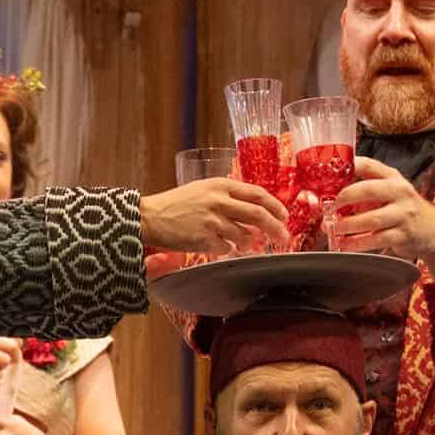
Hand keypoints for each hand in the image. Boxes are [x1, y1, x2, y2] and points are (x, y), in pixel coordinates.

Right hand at [140, 178, 286, 255]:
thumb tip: (254, 212)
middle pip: (257, 214)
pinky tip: (219, 246)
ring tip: (246, 245)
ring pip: (244, 235)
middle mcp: (218, 200)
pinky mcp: (203, 239)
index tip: (284, 216)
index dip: (275, 206)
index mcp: (220, 185)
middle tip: (283, 237)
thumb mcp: (204, 190)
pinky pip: (226, 248)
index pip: (257, 194)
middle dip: (275, 228)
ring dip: (250, 243)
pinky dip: (227, 249)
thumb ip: (228, 197)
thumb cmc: (177, 204)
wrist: (150, 216)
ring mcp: (211, 220)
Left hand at [327, 158, 434, 272]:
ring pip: (371, 219)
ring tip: (333, 228)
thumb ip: (366, 186)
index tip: (330, 175)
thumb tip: (329, 196)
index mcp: (393, 177)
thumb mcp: (390, 190)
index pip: (369, 165)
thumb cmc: (403, 209)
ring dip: (348, 225)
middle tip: (331, 207)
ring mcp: (404, 214)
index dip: (349, 167)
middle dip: (345, 198)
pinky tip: (344, 244)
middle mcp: (400, 192)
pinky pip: (376, 240)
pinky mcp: (403, 235)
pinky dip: (356, 243)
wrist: (434, 230)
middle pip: (369, 190)